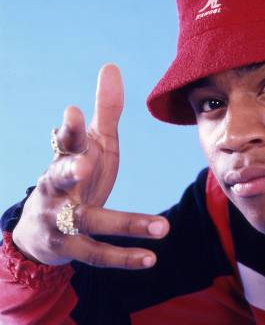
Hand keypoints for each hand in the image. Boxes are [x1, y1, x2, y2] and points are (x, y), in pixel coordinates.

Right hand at [12, 64, 168, 269]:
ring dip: (124, 223)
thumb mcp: (92, 144)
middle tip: (84, 164)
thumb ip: (105, 111)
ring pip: (88, 221)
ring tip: (163, 226)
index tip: (75, 113)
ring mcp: (60, 220)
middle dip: (67, 171)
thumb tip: (111, 65)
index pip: (64, 142)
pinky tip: (152, 258)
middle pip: (57, 179)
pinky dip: (124, 257)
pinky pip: (96, 255)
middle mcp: (56, 189)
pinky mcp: (69, 248)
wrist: (41, 229)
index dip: (69, 129)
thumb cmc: (76, 176)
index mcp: (65, 159)